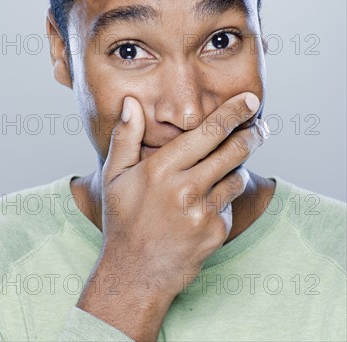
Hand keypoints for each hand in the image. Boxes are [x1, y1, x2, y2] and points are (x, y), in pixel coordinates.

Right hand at [100, 92, 265, 298]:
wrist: (135, 274)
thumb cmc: (123, 220)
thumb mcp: (115, 176)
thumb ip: (124, 137)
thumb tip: (131, 103)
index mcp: (161, 170)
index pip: (206, 133)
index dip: (232, 113)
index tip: (249, 99)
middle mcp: (185, 189)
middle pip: (233, 151)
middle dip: (252, 134)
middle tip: (259, 125)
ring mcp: (203, 213)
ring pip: (237, 176)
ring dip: (237, 166)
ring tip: (226, 165)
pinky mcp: (217, 232)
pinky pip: (231, 202)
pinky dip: (225, 196)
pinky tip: (207, 201)